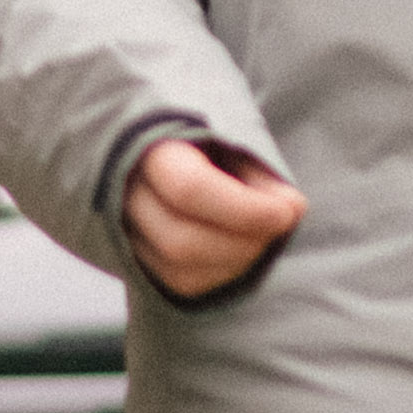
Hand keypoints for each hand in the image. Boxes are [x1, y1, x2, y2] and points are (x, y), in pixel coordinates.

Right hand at [127, 136, 303, 298]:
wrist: (158, 137)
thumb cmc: (202, 129)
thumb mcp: (229, 130)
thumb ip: (257, 168)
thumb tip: (291, 209)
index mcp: (145, 149)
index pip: (189, 189)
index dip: (245, 209)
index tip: (290, 211)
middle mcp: (120, 195)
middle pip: (181, 242)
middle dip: (245, 242)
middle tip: (282, 221)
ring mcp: (120, 231)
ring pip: (178, 271)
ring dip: (237, 261)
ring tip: (265, 233)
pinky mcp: (134, 257)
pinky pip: (178, 283)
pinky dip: (221, 273)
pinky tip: (242, 249)